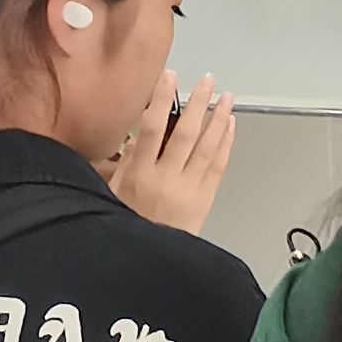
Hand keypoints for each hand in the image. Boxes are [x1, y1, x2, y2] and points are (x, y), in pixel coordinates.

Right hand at [109, 75, 236, 233]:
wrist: (147, 263)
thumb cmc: (126, 227)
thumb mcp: (112, 194)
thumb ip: (125, 163)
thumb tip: (135, 135)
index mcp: (138, 175)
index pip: (151, 128)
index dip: (161, 100)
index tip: (169, 78)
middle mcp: (165, 179)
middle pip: (185, 133)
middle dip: (197, 103)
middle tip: (207, 81)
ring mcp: (188, 189)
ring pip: (207, 147)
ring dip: (218, 119)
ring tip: (226, 98)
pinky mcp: (204, 199)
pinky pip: (218, 166)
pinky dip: (225, 144)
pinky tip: (230, 126)